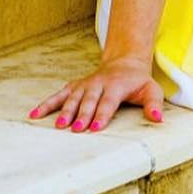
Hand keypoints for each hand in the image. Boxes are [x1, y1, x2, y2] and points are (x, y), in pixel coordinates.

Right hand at [28, 55, 164, 132]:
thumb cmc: (138, 82)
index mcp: (116, 86)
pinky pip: (58, 96)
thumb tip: (158, 118)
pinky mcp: (74, 87)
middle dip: (81, 115)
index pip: (108, 102)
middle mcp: (97, 84)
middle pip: (88, 101)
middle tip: (76, 130)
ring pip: (72, 98)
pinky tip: (34, 115)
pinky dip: (46, 104)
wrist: (124, 63)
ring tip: (58, 125)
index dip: (101, 114)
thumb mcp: (151, 90)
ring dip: (64, 111)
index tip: (94, 128)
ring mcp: (84, 85)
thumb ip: (154, 104)